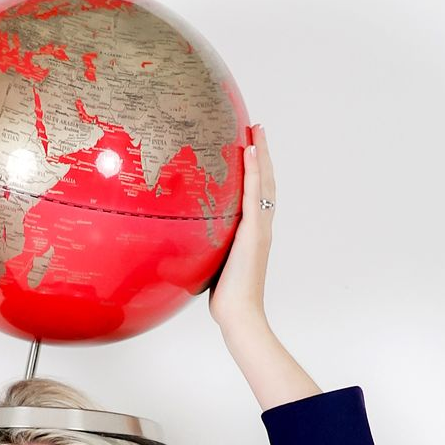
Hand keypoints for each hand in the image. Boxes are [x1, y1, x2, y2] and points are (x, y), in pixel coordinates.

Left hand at [207, 120, 273, 330]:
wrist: (239, 315)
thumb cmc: (225, 298)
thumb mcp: (210, 265)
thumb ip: (204, 249)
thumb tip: (179, 243)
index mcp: (252, 234)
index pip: (256, 195)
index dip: (256, 172)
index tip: (251, 149)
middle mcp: (260, 227)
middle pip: (265, 183)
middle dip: (262, 155)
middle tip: (258, 129)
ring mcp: (260, 229)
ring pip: (264, 184)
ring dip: (262, 155)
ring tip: (257, 131)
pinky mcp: (254, 233)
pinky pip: (254, 196)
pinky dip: (255, 172)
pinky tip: (251, 150)